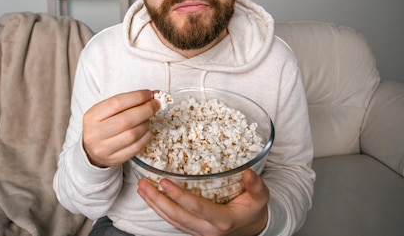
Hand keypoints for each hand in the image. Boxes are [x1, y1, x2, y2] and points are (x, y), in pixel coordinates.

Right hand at [83, 89, 159, 167]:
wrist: (90, 150)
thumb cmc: (102, 125)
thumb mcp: (104, 111)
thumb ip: (125, 103)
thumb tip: (151, 96)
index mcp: (92, 116)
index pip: (117, 103)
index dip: (137, 97)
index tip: (150, 94)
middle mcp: (96, 133)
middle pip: (126, 120)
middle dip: (146, 110)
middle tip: (155, 105)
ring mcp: (104, 149)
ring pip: (133, 135)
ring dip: (146, 124)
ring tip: (147, 119)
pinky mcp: (114, 159)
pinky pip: (136, 148)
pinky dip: (146, 137)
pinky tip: (146, 131)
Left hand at [137, 169, 269, 235]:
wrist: (252, 227)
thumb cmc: (254, 209)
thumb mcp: (261, 197)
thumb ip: (256, 186)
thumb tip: (248, 172)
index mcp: (223, 220)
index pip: (197, 208)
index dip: (179, 196)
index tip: (164, 181)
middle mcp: (207, 230)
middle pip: (177, 216)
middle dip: (158, 201)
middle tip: (144, 184)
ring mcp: (198, 232)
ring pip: (172, 220)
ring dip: (154, 205)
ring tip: (142, 188)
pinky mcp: (193, 230)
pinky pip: (173, 221)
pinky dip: (160, 210)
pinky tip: (150, 198)